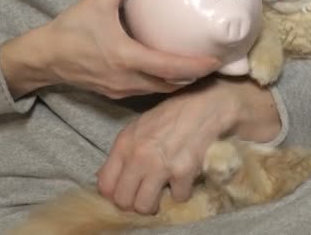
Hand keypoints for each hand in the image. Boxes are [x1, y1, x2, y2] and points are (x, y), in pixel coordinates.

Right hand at [0, 0, 219, 98]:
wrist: (44, 58)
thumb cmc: (70, 30)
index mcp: (127, 58)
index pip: (170, 67)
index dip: (196, 66)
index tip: (215, 61)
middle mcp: (129, 79)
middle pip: (172, 84)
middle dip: (195, 76)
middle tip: (213, 63)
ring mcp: (123, 90)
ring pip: (161, 90)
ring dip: (180, 82)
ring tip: (198, 68)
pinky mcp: (116, 94)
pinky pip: (148, 91)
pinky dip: (164, 83)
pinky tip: (170, 71)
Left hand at [96, 77, 280, 213]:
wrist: (205, 104)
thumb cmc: (173, 114)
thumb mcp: (139, 127)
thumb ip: (125, 152)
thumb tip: (114, 177)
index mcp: (124, 144)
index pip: (105, 185)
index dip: (115, 194)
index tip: (129, 192)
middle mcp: (138, 157)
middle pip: (123, 201)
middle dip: (135, 203)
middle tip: (147, 196)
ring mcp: (160, 166)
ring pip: (145, 206)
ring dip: (156, 204)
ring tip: (164, 192)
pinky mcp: (183, 172)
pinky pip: (178, 197)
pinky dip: (183, 192)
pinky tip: (185, 179)